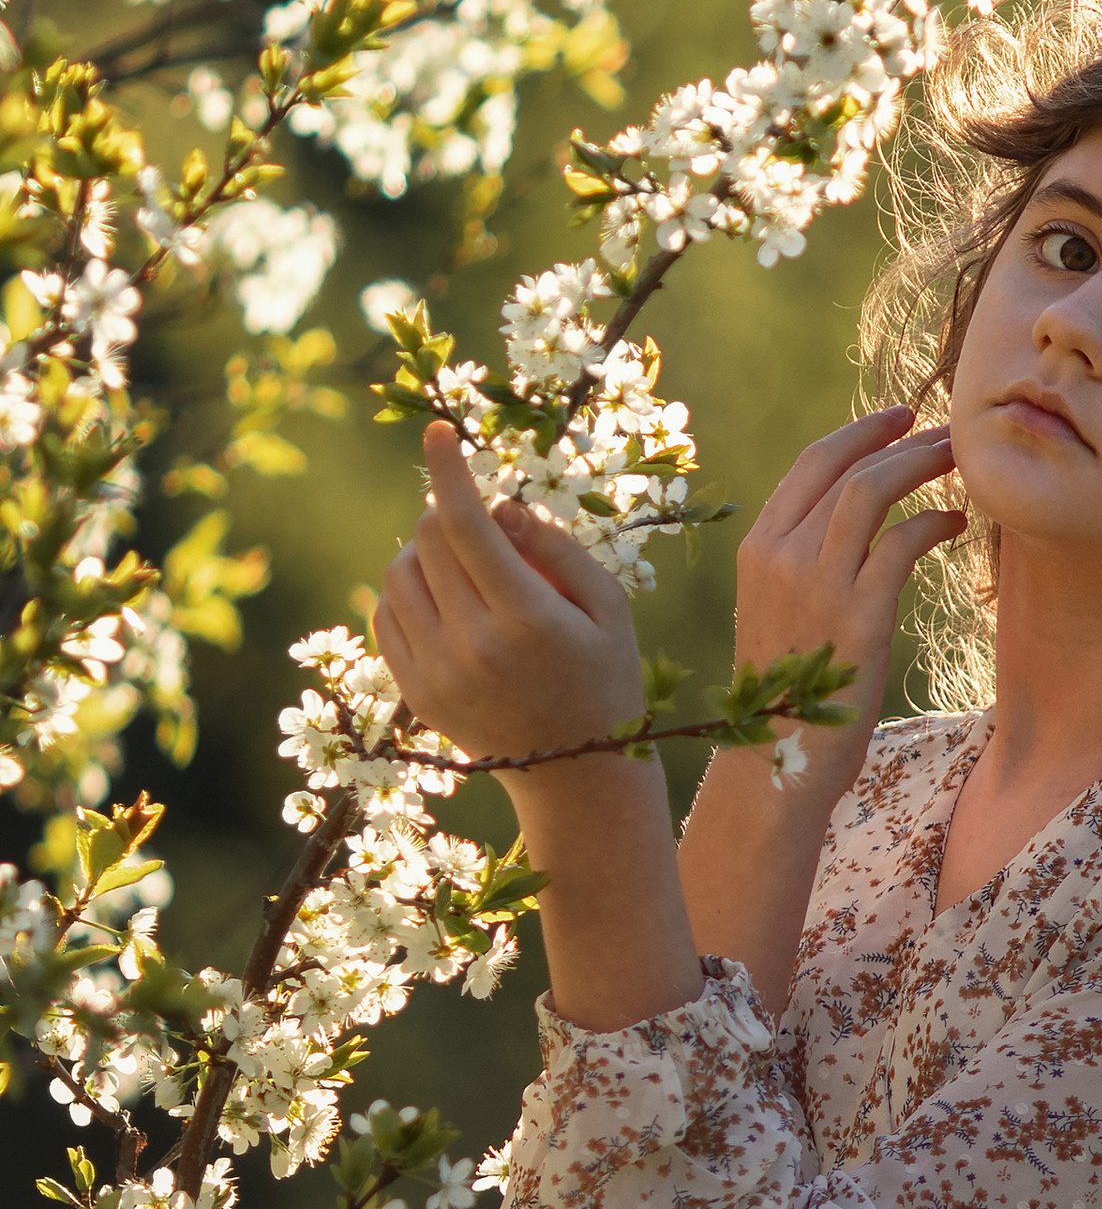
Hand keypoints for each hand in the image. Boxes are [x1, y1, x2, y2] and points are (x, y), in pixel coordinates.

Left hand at [374, 421, 645, 771]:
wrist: (577, 776)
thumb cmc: (604, 675)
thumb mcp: (608, 605)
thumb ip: (556, 546)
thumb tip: (499, 505)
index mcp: (527, 618)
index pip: (466, 524)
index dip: (447, 471)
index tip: (437, 432)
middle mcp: (473, 646)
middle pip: (427, 541)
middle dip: (446, 513)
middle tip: (478, 523)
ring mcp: (437, 673)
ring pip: (398, 574)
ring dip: (422, 550)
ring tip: (462, 565)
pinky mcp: (416, 693)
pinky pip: (386, 616)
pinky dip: (405, 592)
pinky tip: (443, 600)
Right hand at [732, 404, 967, 808]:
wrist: (778, 762)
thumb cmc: (789, 691)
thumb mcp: (779, 610)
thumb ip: (804, 562)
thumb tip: (849, 521)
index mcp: (758, 549)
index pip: (810, 465)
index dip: (859, 433)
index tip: (898, 419)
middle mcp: (781, 556)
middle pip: (845, 466)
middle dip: (898, 438)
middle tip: (946, 429)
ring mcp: (817, 583)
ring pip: (871, 492)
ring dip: (920, 465)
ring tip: (960, 460)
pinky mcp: (858, 615)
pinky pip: (901, 544)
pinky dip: (934, 522)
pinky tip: (957, 523)